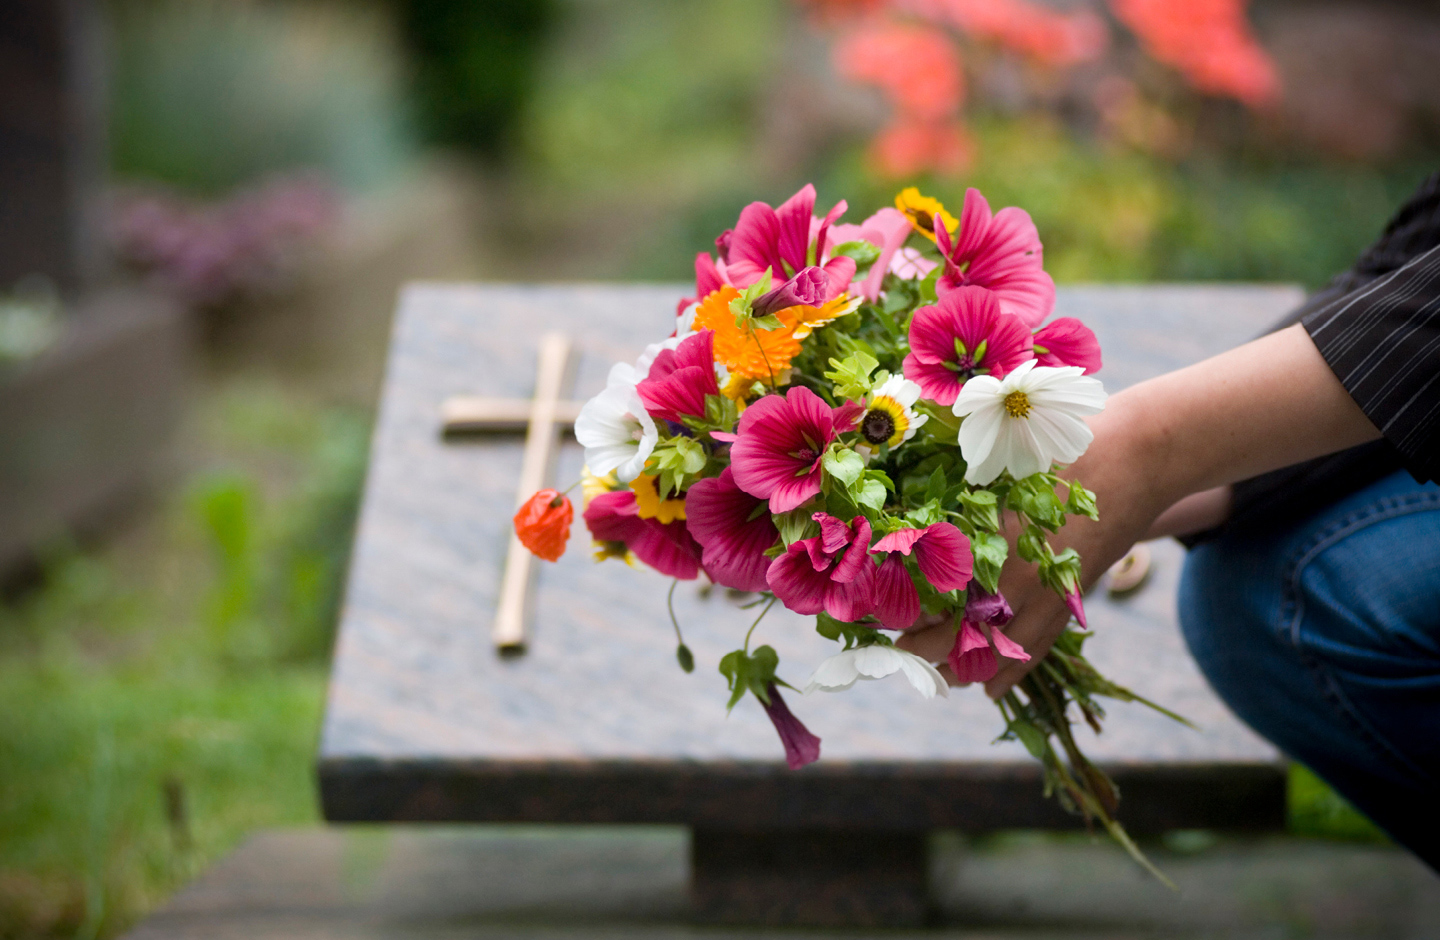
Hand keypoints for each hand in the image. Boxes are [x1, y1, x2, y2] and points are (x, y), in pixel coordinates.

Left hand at [898, 324, 1380, 697]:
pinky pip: (1036, 649)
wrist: (1137, 456)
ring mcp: (1046, 592)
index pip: (929, 588)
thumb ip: (958, 494)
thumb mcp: (997, 464)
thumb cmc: (1057, 449)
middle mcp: (1013, 573)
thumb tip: (908, 516)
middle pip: (954, 628)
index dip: (900, 606)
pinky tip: (986, 689)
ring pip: (993, 650)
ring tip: (931, 671)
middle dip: (920, 645)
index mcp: (986, 535)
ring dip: (958, 665)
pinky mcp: (1072, 600)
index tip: (874, 611)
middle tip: (895, 649)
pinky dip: (1008, 673)